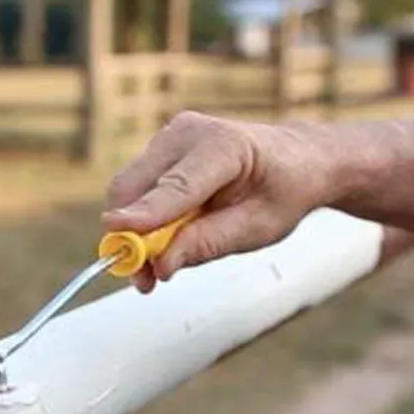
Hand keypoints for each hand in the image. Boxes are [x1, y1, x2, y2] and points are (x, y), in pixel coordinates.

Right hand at [102, 111, 333, 292]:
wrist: (297, 159)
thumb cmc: (282, 191)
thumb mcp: (256, 229)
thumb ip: (207, 244)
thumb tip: (161, 264)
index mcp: (224, 147)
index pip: (175, 187)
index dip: (144, 215)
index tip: (116, 237)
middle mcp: (188, 133)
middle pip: (133, 187)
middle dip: (129, 237)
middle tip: (145, 280)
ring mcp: (169, 137)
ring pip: (127, 191)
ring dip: (133, 232)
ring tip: (161, 263)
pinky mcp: (159, 149)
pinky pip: (135, 190)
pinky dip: (141, 220)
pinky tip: (168, 235)